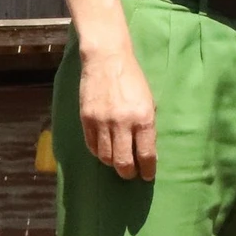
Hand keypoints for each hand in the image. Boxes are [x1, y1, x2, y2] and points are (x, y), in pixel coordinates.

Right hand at [78, 40, 155, 181]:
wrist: (107, 59)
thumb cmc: (133, 79)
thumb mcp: (148, 101)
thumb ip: (147, 126)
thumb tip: (147, 151)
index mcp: (143, 118)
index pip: (146, 154)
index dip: (147, 169)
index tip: (147, 175)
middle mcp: (122, 123)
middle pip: (123, 161)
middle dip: (129, 172)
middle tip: (131, 174)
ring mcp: (102, 122)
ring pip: (106, 157)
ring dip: (113, 163)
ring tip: (118, 163)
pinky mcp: (86, 119)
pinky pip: (92, 146)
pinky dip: (99, 152)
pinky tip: (105, 151)